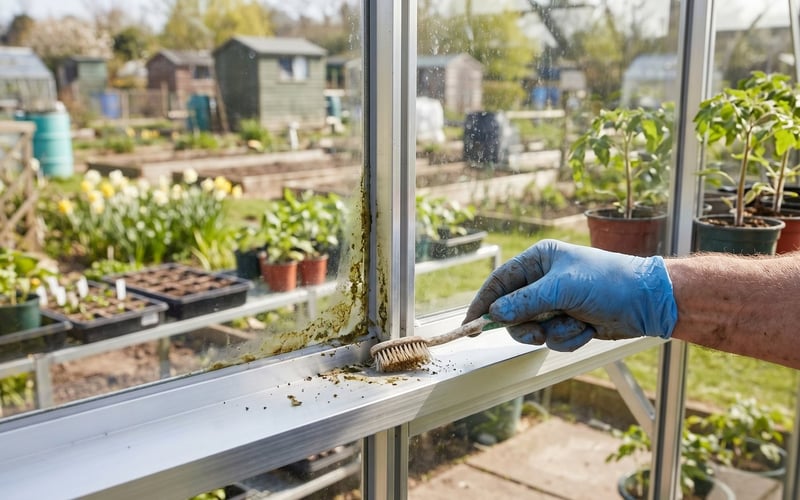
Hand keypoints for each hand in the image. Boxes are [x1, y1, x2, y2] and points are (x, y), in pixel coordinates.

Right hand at [464, 239, 676, 350]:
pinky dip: (568, 338)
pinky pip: (552, 338)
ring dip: (552, 332)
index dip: (483, 303)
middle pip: (512, 311)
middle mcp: (543, 280)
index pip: (499, 282)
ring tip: (574, 324)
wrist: (648, 302)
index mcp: (539, 260)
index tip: (470, 324)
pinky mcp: (568, 321)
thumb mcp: (562, 288)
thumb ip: (525, 301)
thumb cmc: (608, 282)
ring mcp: (556, 302)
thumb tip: (495, 314)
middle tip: (536, 333)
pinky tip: (587, 328)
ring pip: (532, 329)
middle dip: (525, 325)